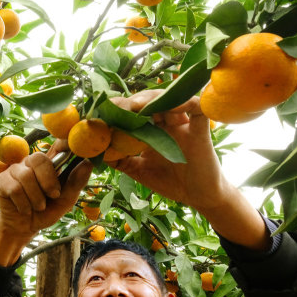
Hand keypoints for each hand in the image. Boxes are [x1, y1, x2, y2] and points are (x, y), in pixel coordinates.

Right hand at [0, 150, 92, 265]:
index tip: (73, 145)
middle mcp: (32, 162)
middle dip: (48, 181)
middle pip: (39, 159)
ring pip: (26, 176)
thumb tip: (87, 163)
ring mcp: (16, 169)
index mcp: (50, 163)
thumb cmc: (46, 210)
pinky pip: (15, 188)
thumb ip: (75, 183)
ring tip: (38, 206)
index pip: (58, 144)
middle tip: (53, 195)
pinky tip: (24, 208)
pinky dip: (23, 204)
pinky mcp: (2, 179)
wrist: (24, 227)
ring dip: (36, 198)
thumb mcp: (65, 200)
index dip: (65, 141)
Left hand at [110, 92, 269, 250]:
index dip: (119, 109)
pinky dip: (187, 102)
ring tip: (136, 105)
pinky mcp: (201, 130)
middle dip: (132, 101)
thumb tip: (95, 152)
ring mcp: (184, 123)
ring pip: (170, 99)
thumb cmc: (172, 181)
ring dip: (152, 99)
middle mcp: (168, 121)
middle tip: (116, 107)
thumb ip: (120, 160)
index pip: (134, 111)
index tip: (101, 113)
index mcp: (152, 129)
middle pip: (150, 100)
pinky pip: (197, 108)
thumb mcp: (139, 170)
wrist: (200, 197)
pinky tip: (172, 105)